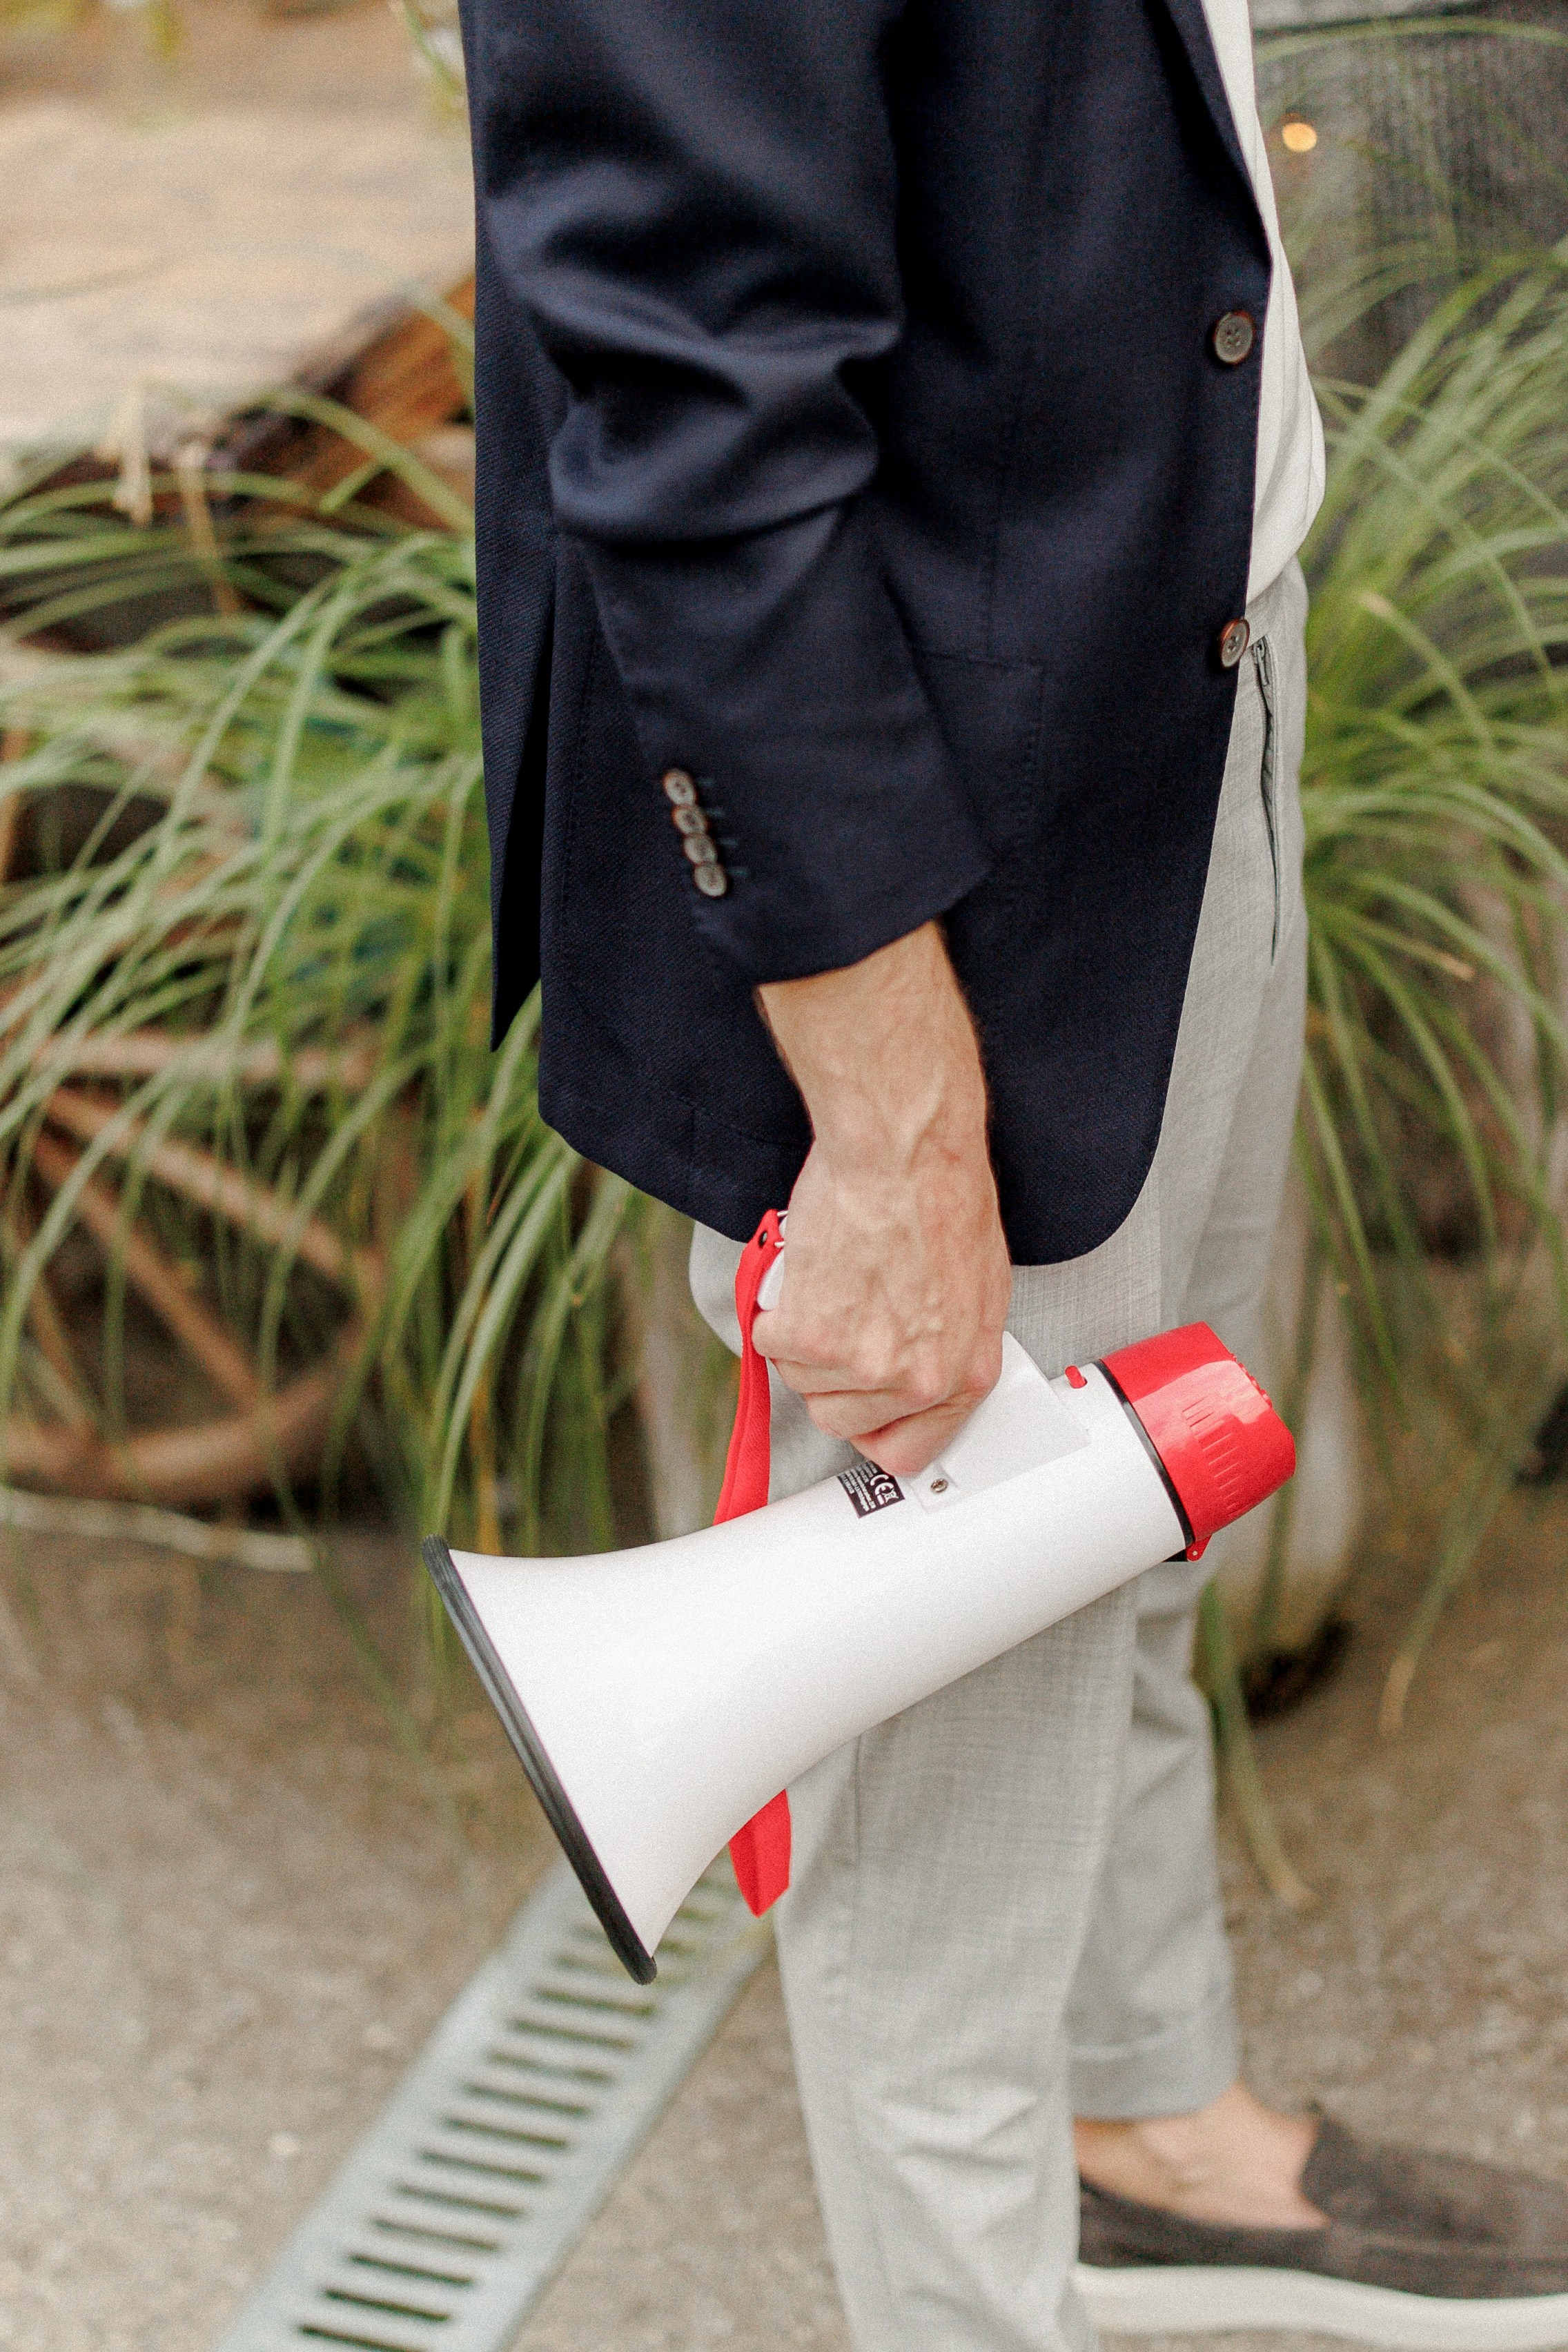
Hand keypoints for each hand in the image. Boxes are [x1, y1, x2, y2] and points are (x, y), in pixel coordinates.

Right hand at [749, 922, 1010, 1477]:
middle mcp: (916, 1381)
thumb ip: (949, 1344)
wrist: (902, 1152)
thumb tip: (920, 1369)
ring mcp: (862, 1364)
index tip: (857, 1405)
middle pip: (841, 1419)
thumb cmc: (942, 1197)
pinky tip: (809, 1270)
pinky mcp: (810, 1336)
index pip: (906, 1449)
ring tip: (832, 1280)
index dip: (873, 1425)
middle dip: (831, 1375)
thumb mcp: (976, 1285)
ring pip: (800, 1379)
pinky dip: (776, 1305)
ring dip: (803, 1335)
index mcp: (964, 1374)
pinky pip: (768, 1341)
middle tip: (838, 1321)